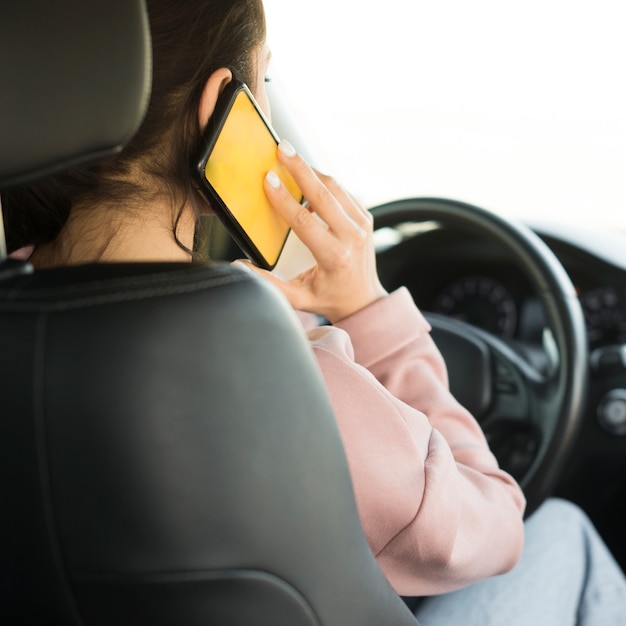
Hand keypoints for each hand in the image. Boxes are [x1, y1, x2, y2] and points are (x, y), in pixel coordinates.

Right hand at [242, 139, 386, 323]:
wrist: (364, 298)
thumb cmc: (329, 297)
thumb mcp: (298, 298)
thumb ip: (269, 284)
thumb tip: (240, 267)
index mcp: (335, 257)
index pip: (304, 222)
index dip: (284, 199)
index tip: (268, 179)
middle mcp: (352, 238)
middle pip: (323, 195)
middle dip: (300, 169)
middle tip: (281, 149)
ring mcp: (362, 225)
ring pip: (334, 187)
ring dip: (311, 170)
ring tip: (290, 156)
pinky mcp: (365, 217)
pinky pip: (342, 191)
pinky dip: (323, 181)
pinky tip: (306, 176)